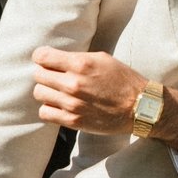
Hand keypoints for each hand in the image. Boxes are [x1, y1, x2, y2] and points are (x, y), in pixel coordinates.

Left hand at [30, 46, 144, 132]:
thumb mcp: (102, 58)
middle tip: (54, 76)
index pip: (42, 56)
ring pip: (39, 93)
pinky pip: (45, 113)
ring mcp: (72, 104)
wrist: (139, 107)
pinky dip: (49, 108)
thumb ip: (77, 57)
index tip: (46, 59)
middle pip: (38, 75)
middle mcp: (73, 83)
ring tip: (58, 91)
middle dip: (45, 73)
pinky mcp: (73, 121)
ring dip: (46, 90)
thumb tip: (55, 58)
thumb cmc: (122, 79)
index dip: (41, 56)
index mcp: (81, 64)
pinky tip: (59, 105)